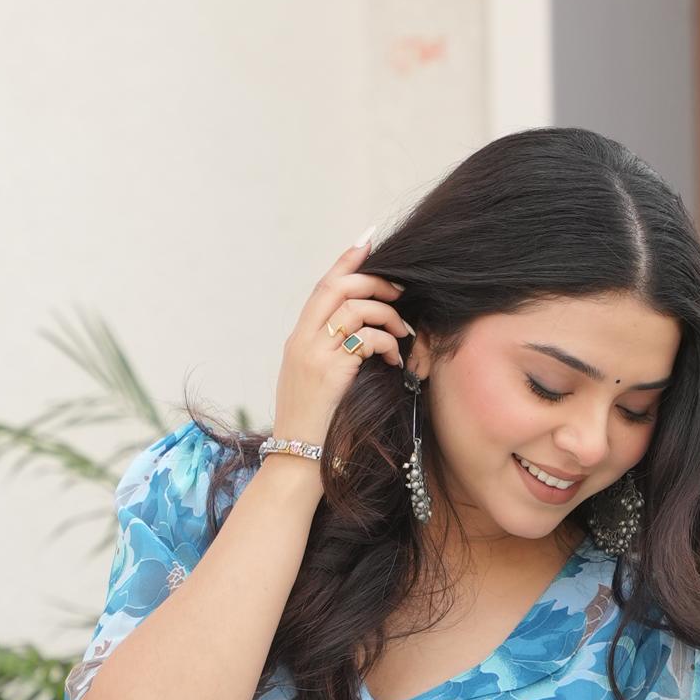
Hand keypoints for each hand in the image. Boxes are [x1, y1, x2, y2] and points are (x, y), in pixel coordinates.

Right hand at [275, 226, 411, 452]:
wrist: (297, 459)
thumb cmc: (315, 424)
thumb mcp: (315, 380)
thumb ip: (330, 351)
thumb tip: (361, 330)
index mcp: (297, 339)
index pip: (322, 286)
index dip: (346, 260)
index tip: (368, 240)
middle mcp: (302, 340)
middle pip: (338, 287)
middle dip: (374, 281)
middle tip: (399, 291)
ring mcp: (314, 354)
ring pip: (356, 309)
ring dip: (387, 316)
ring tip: (402, 334)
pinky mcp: (330, 371)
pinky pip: (366, 339)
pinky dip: (387, 343)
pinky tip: (395, 360)